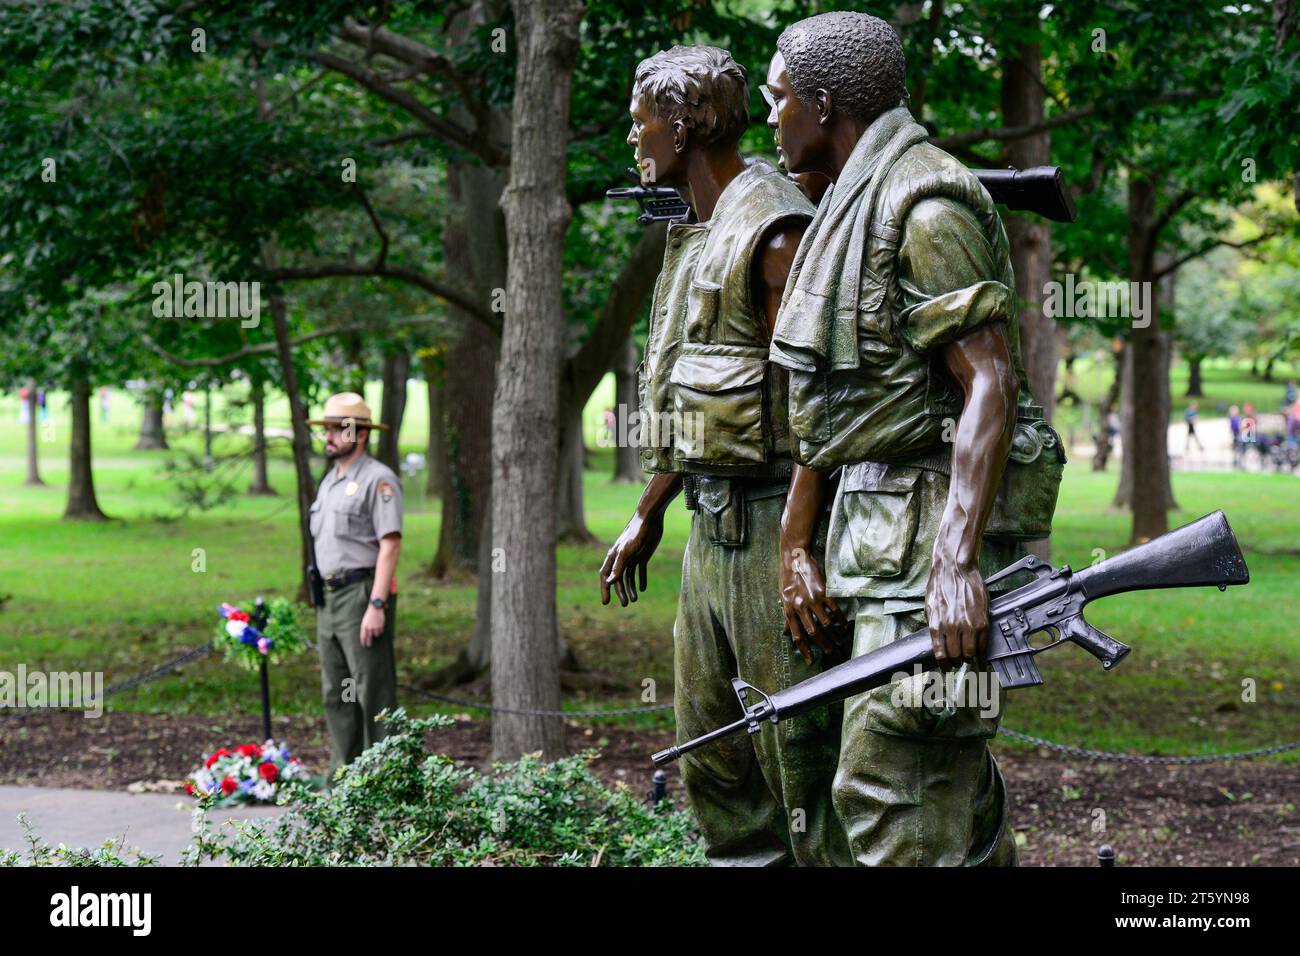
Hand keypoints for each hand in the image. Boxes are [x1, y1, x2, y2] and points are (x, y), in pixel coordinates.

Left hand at [360, 605, 384, 647]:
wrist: (375, 608)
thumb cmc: (369, 615)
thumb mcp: (364, 621)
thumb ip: (365, 628)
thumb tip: (366, 636)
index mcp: (364, 626)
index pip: (363, 637)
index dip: (363, 642)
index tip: (364, 645)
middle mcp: (369, 628)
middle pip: (369, 638)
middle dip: (369, 643)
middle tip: (369, 645)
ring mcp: (375, 627)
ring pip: (376, 635)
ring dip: (376, 635)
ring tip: (375, 632)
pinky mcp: (380, 626)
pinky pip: (380, 632)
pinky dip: (380, 631)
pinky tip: (379, 629)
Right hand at [599, 511, 664, 606]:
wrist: (649, 519)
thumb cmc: (636, 534)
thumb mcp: (627, 552)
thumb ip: (618, 567)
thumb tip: (609, 582)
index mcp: (613, 556)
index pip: (605, 576)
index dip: (605, 589)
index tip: (606, 602)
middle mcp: (620, 557)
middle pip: (617, 578)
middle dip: (620, 592)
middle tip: (625, 604)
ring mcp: (632, 556)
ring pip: (628, 576)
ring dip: (630, 588)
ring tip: (635, 600)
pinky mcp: (642, 555)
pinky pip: (640, 570)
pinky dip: (641, 579)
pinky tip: (643, 588)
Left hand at [781, 546, 849, 663]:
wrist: (795, 558)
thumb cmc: (787, 578)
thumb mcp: (783, 598)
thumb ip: (786, 617)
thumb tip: (785, 633)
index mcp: (789, 610)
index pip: (797, 635)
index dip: (804, 650)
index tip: (811, 660)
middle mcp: (800, 607)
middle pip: (813, 632)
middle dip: (823, 645)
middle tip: (831, 652)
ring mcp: (812, 599)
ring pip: (824, 623)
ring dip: (833, 634)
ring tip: (839, 641)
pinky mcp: (823, 592)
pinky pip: (833, 610)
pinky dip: (840, 619)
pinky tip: (844, 625)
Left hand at [925, 555, 988, 663]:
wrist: (955, 568)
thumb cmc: (941, 585)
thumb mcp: (930, 607)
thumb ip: (935, 625)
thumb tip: (938, 641)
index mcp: (936, 625)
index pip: (940, 655)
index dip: (945, 665)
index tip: (947, 668)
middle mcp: (951, 628)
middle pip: (956, 656)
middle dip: (957, 662)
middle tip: (959, 663)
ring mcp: (968, 625)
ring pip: (971, 653)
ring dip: (970, 658)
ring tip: (970, 658)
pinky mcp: (982, 620)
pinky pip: (983, 643)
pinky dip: (982, 651)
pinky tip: (981, 652)